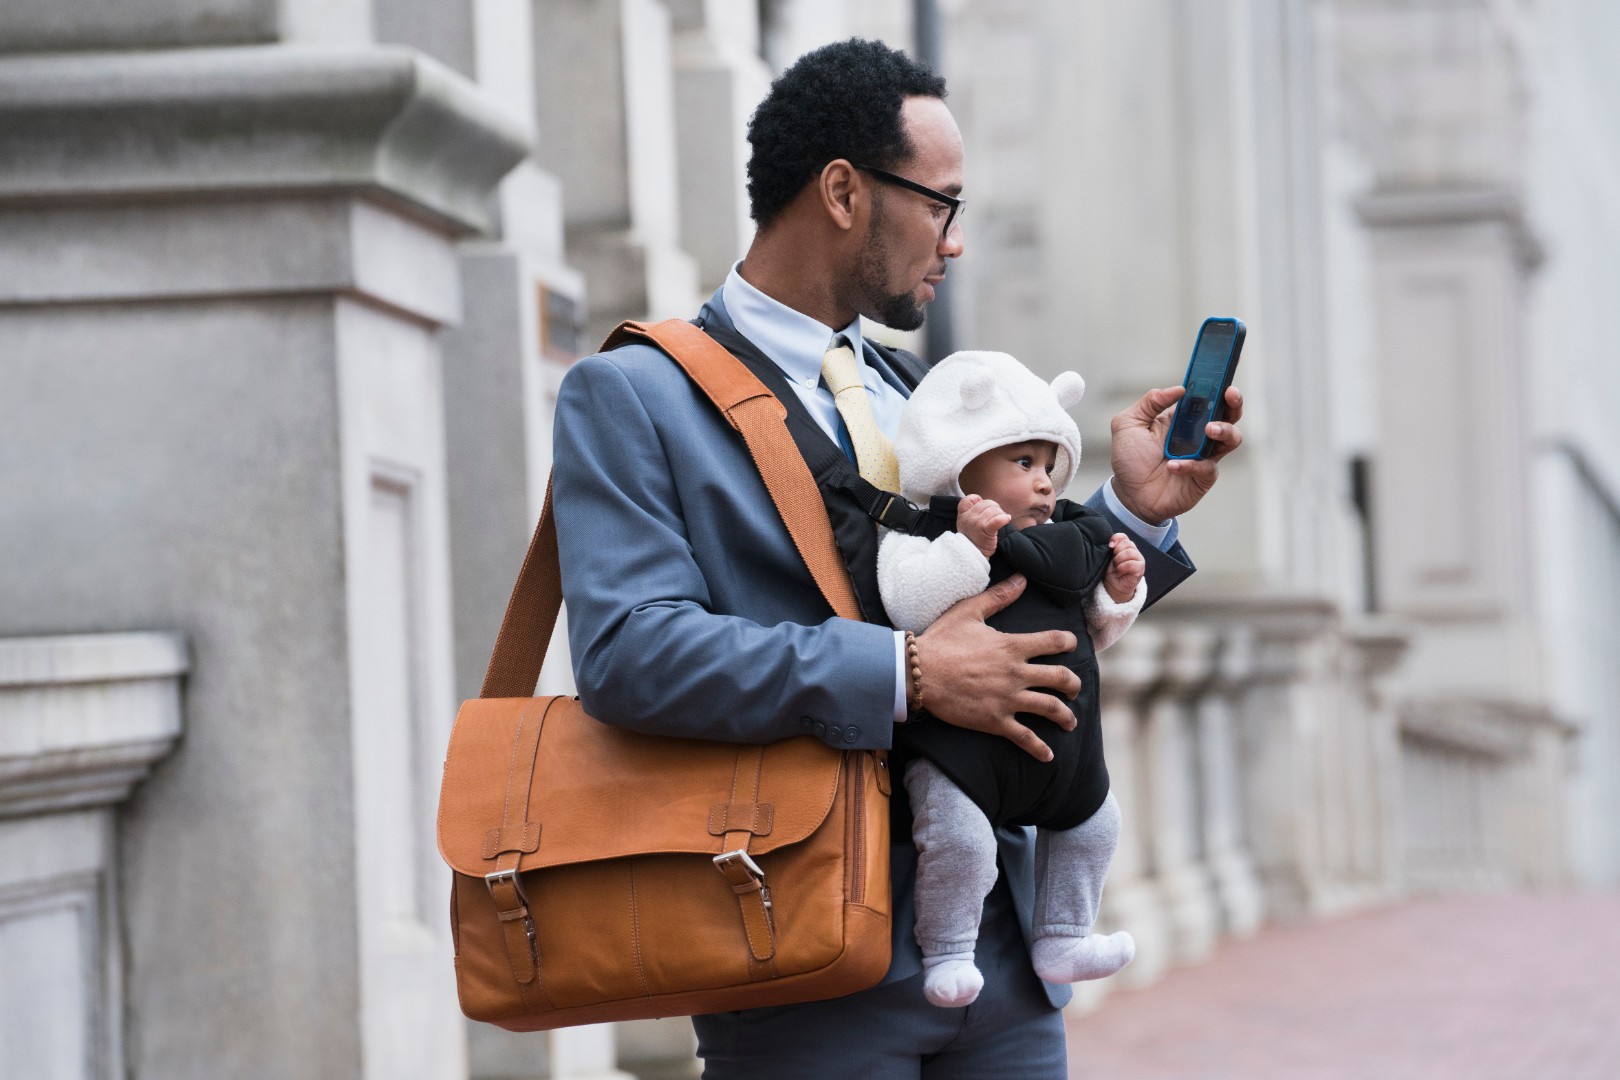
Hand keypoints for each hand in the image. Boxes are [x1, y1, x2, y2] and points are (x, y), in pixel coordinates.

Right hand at [912, 575, 1080, 761]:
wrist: (917, 673)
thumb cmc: (941, 640)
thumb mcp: (969, 611)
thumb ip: (998, 596)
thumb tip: (1021, 579)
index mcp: (1013, 646)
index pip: (1055, 642)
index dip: (1068, 643)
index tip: (1070, 646)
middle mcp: (1016, 673)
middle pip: (1060, 679)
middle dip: (1073, 685)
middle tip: (1074, 689)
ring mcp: (1008, 699)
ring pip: (1050, 709)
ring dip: (1065, 716)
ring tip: (1070, 721)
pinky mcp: (995, 721)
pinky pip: (1025, 737)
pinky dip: (1039, 749)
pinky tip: (1048, 755)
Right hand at [956, 494, 1009, 557]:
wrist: (974, 556)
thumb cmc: (974, 538)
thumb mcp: (967, 524)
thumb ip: (972, 512)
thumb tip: (983, 501)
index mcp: (963, 515)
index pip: (969, 499)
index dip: (978, 500)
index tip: (984, 508)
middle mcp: (968, 518)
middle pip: (986, 503)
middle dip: (995, 508)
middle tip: (997, 516)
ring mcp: (976, 524)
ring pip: (994, 510)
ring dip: (1001, 514)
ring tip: (1002, 521)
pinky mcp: (986, 531)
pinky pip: (997, 519)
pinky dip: (1004, 518)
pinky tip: (1007, 519)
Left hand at [1103, 533, 1143, 603]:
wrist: (1113, 586)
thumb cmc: (1110, 571)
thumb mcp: (1107, 557)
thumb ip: (1110, 548)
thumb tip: (1111, 544)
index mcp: (1125, 546)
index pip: (1123, 536)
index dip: (1116, 538)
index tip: (1109, 546)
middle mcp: (1134, 551)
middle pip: (1127, 543)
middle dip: (1117, 552)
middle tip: (1113, 562)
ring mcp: (1139, 559)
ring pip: (1129, 552)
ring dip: (1119, 560)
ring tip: (1116, 567)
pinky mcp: (1140, 569)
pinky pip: (1131, 564)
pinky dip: (1122, 568)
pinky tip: (1119, 572)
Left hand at [1110, 384, 1244, 523]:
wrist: (1129, 495)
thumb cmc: (1129, 459)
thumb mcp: (1128, 424)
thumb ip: (1150, 402)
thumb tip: (1178, 389)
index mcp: (1182, 418)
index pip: (1206, 398)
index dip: (1217, 386)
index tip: (1221, 376)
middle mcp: (1198, 434)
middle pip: (1229, 414)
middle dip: (1235, 402)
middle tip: (1230, 394)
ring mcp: (1204, 455)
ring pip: (1231, 438)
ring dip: (1224, 430)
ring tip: (1210, 429)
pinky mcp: (1204, 477)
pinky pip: (1207, 467)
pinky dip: (1191, 465)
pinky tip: (1173, 466)